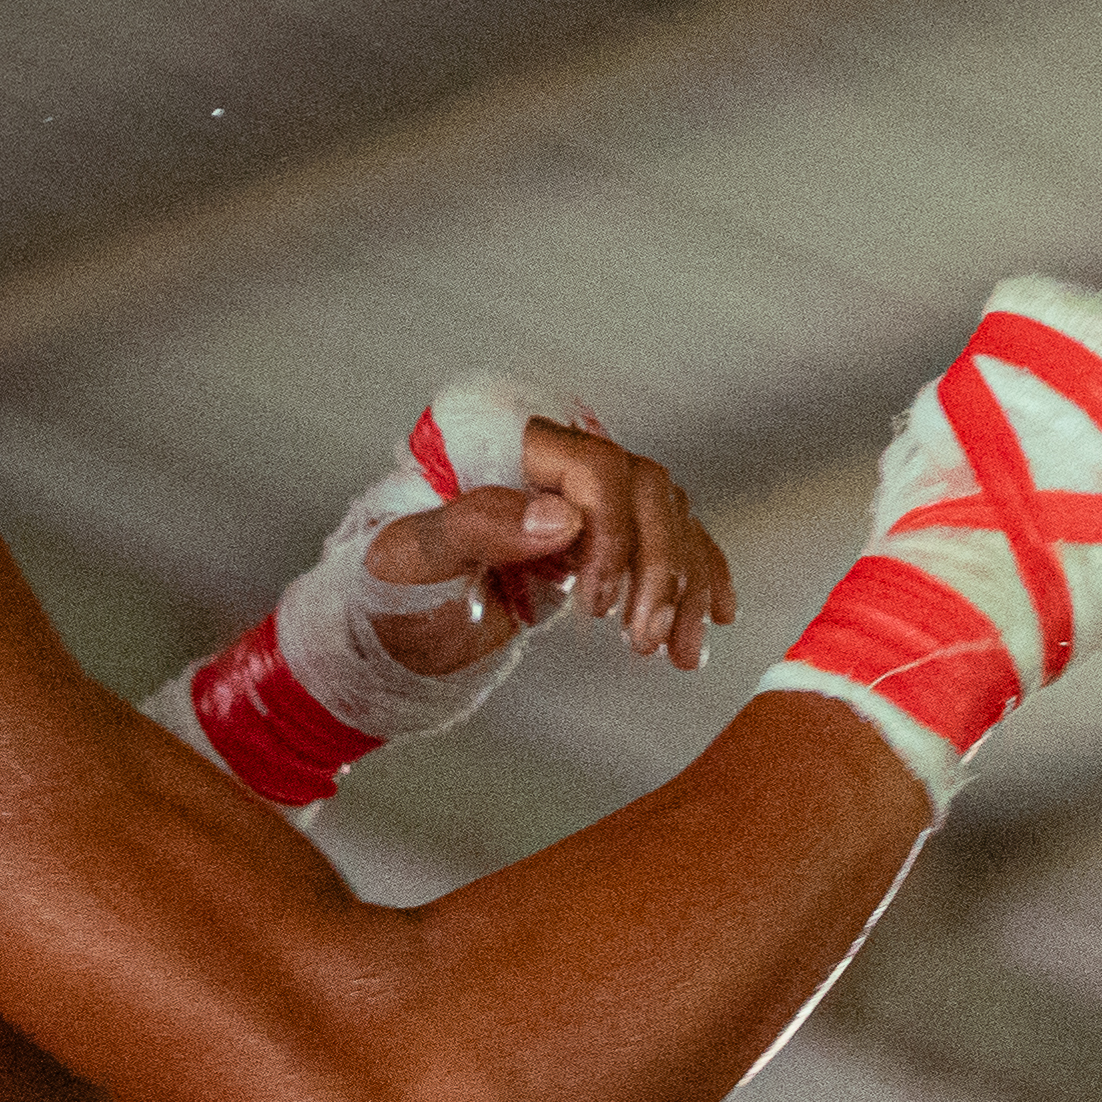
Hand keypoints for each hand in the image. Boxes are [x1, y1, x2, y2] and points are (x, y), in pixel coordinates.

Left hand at [365, 421, 735, 673]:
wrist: (395, 631)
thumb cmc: (391, 590)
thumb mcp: (410, 560)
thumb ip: (475, 526)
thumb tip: (558, 518)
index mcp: (507, 452)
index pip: (594, 466)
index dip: (611, 532)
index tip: (597, 599)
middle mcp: (556, 469)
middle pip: (646, 492)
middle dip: (658, 569)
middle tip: (640, 637)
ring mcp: (586, 504)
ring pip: (671, 520)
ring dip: (684, 587)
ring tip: (669, 649)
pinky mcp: (605, 540)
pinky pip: (674, 543)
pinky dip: (700, 580)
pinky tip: (710, 620)